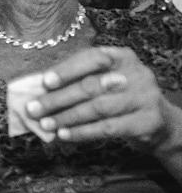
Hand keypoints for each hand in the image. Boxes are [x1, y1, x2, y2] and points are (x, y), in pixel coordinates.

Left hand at [24, 47, 172, 148]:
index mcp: (122, 57)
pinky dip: (82, 132)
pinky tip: (64, 135)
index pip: (93, 57)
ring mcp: (145, 97)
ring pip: (98, 108)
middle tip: (33, 109)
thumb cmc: (119, 98)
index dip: (68, 69)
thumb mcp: (103, 82)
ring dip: (67, 117)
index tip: (45, 81)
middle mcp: (136, 73)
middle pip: (91, 85)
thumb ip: (76, 81)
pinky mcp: (148, 121)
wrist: (158, 122)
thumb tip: (36, 88)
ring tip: (45, 124)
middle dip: (58, 98)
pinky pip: (108, 128)